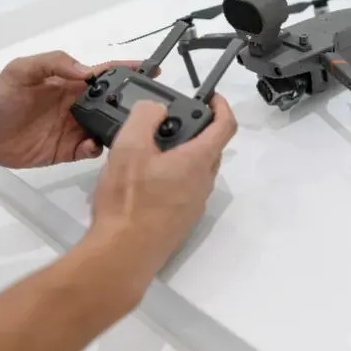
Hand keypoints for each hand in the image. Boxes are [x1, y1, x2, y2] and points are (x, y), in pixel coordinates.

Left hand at [0, 50, 157, 168]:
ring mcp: (75, 129)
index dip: (128, 70)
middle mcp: (79, 105)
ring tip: (126, 130)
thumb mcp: (22, 70)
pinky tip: (93, 145)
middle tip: (147, 109)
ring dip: (118, 128)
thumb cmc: (0, 97)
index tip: (152, 69)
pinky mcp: (68, 150)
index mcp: (71, 84)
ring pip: (108, 127)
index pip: (105, 75)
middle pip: (113, 102)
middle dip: (132, 104)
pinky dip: (98, 148)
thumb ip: (54, 63)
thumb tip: (86, 71)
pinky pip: (91, 150)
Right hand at [87, 95, 236, 288]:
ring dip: (181, 155)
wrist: (124, 253)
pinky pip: (184, 189)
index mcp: (199, 160)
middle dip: (194, 130)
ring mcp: (195, 203)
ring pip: (196, 169)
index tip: (212, 98)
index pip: (225, 126)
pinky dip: (172, 177)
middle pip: (210, 148)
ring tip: (148, 152)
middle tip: (166, 124)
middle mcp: (204, 182)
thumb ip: (145, 117)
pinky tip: (143, 181)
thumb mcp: (130, 147)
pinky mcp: (182, 220)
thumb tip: (157, 109)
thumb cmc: (130, 200)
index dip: (222, 107)